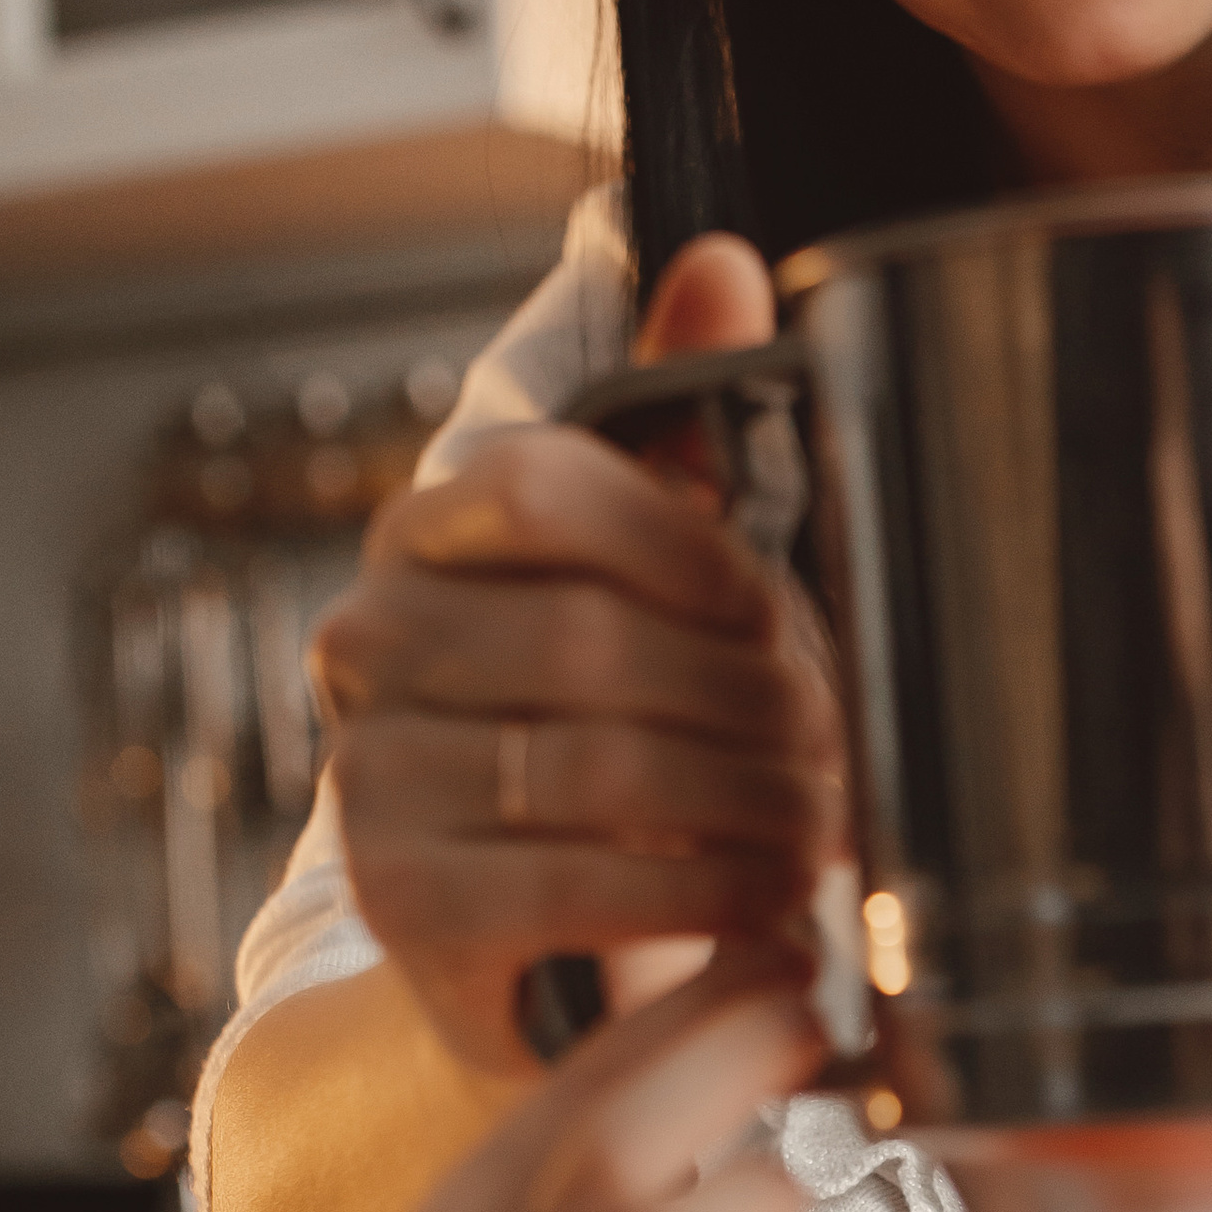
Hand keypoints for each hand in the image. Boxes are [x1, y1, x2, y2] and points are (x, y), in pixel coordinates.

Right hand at [311, 235, 847, 1073]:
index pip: (545, 486)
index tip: (778, 614)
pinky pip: (580, 881)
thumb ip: (684, 421)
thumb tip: (714, 262)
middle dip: (753, 707)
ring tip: (823, 834)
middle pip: (595, 642)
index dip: (689, 548)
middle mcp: (372, 640)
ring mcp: (373, 776)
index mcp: (431, 532)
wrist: (537, 948)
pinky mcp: (406, 903)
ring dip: (748, 806)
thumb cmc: (617, 740)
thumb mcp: (658, 579)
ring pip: (600, 766)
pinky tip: (768, 907)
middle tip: (839, 755)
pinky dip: (703, 894)